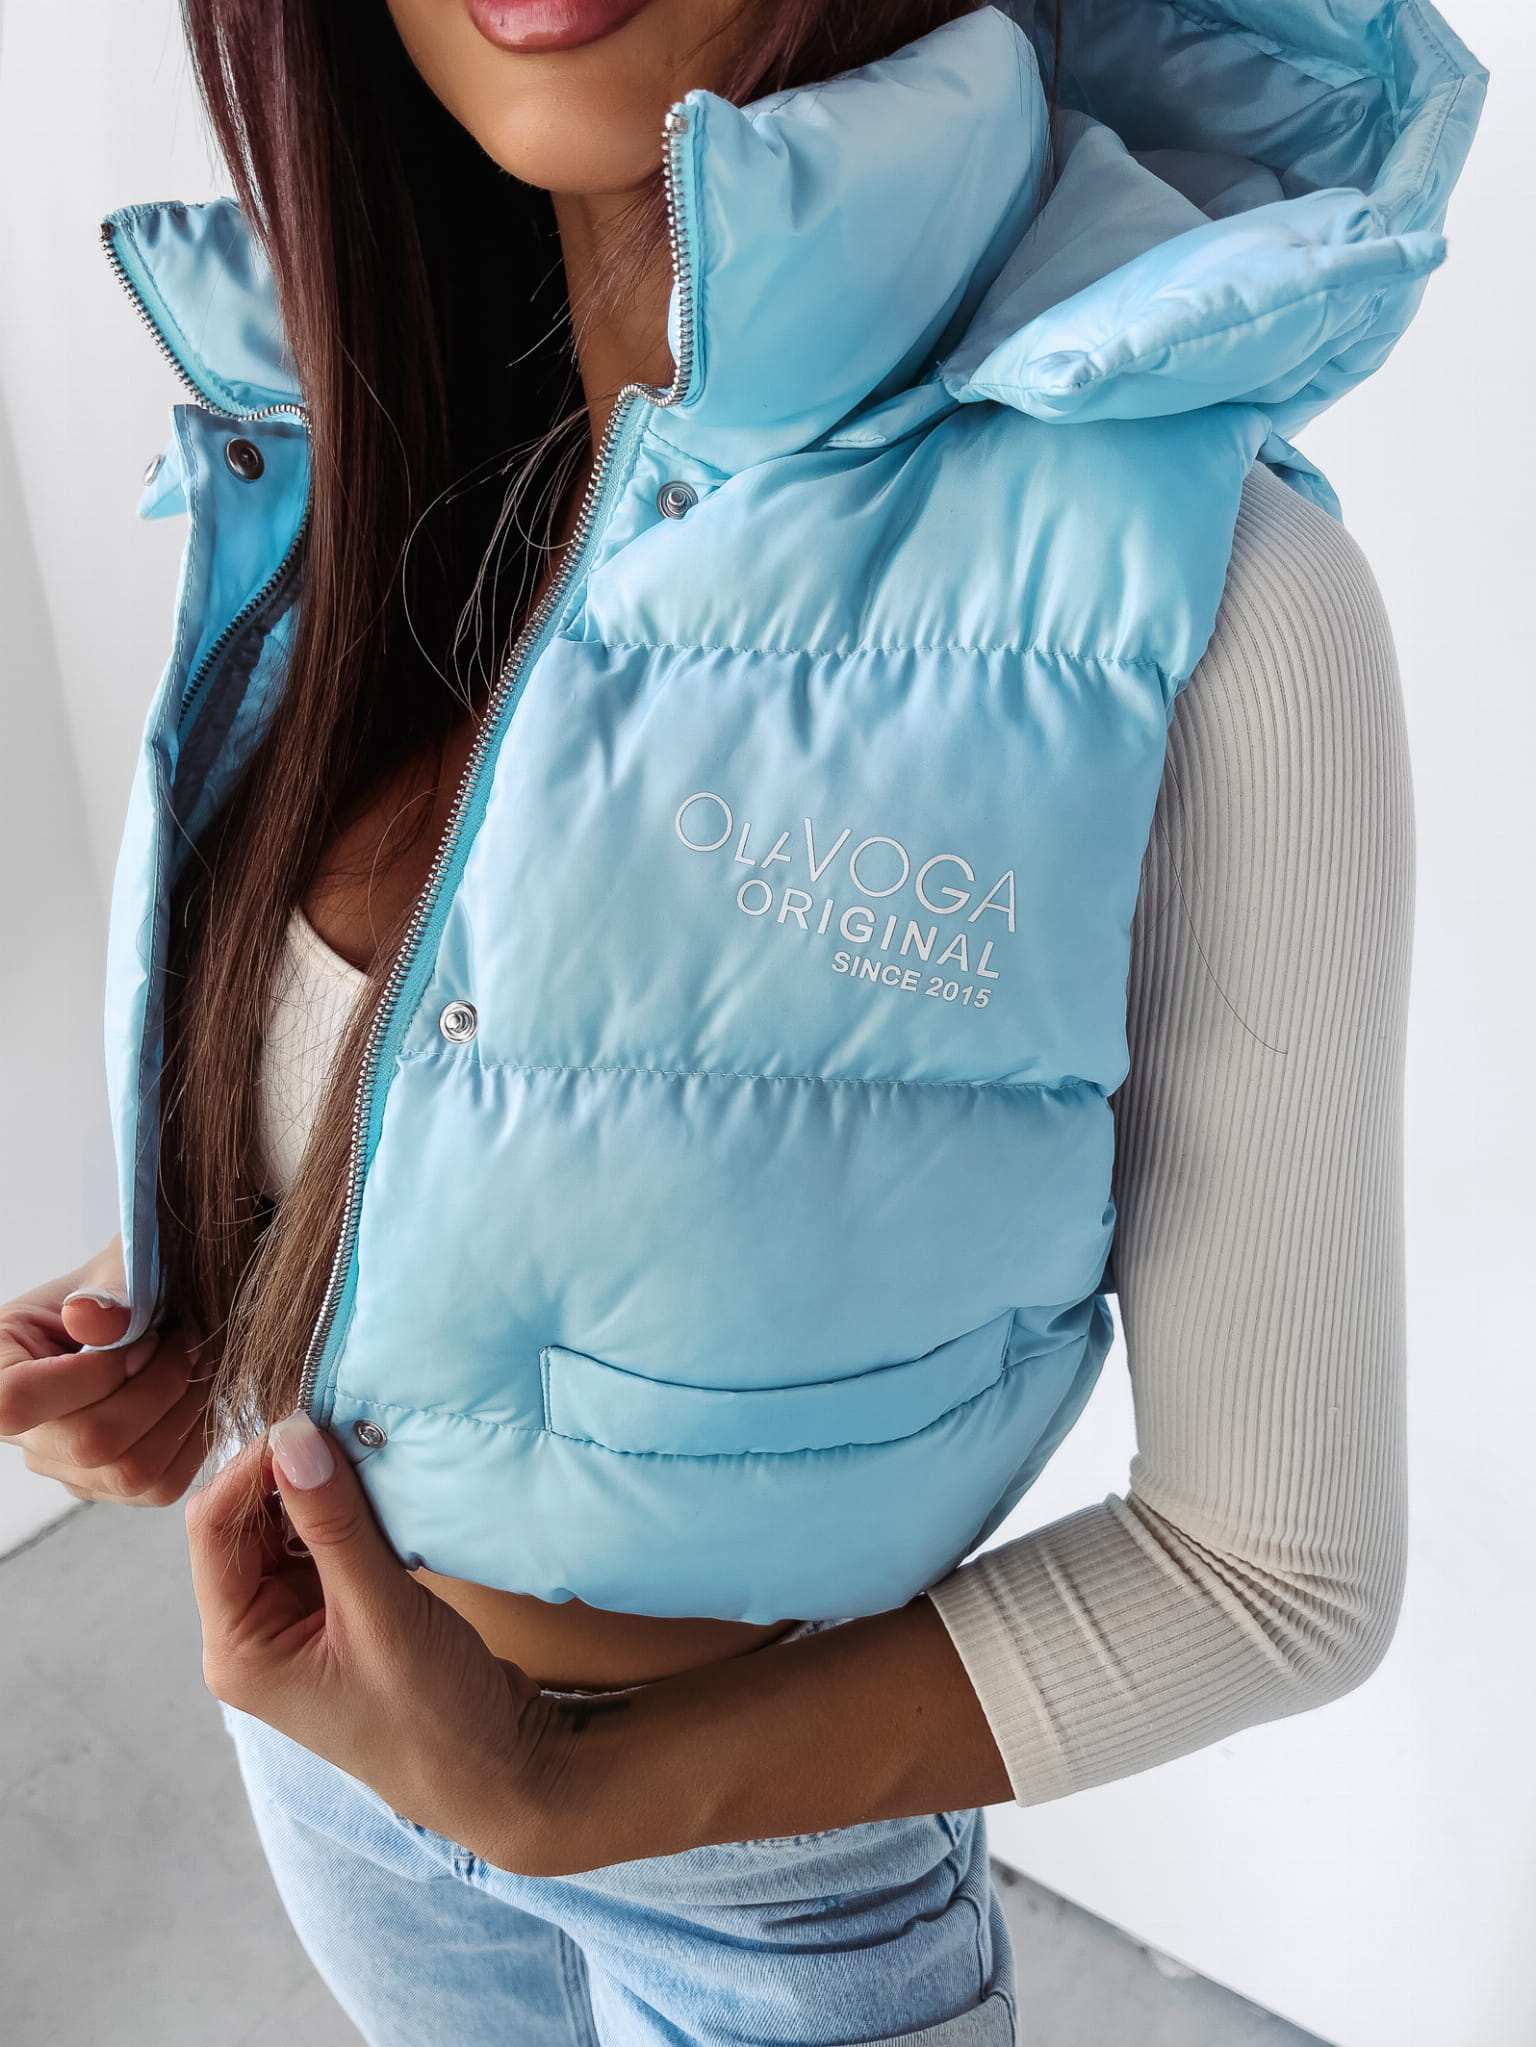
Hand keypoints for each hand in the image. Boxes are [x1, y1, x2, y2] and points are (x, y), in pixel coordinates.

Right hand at [0, 1242, 211, 1504]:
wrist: (139, 1316)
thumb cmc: (117, 1289)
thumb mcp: (109, 1269)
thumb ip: (106, 1290)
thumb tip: (89, 1316)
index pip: (20, 1401)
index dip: (94, 1373)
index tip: (141, 1336)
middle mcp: (23, 1434)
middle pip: (91, 1443)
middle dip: (159, 1386)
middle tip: (185, 1342)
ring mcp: (64, 1468)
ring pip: (132, 1471)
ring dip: (185, 1410)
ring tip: (195, 1363)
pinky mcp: (107, 1486)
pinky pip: (161, 1485)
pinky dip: (195, 1436)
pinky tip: (195, 1394)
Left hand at [186, 1412, 589, 1874]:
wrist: (494, 1770)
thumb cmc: (433, 1715)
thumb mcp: (381, 1613)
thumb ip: (334, 1524)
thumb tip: (294, 1437)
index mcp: (238, 1650)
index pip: (213, 1529)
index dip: (253, 1468)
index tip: (310, 1422)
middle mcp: (251, 1636)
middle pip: (241, 1523)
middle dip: (286, 1474)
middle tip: (344, 1430)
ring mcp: (291, 1626)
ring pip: (283, 1527)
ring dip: (318, 1489)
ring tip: (366, 1455)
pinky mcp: (332, 1616)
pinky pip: (320, 1543)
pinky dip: (344, 1511)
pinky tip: (377, 1493)